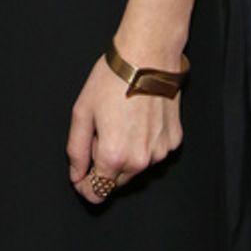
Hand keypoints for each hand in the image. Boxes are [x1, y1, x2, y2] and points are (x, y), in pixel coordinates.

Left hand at [66, 53, 183, 206]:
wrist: (148, 56)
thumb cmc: (113, 80)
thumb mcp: (82, 112)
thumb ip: (76, 150)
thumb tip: (77, 175)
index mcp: (114, 156)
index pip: (96, 193)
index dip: (84, 185)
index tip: (81, 173)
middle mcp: (140, 161)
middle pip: (116, 182)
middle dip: (105, 165)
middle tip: (101, 132)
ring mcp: (160, 152)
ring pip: (136, 168)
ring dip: (125, 155)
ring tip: (121, 121)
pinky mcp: (174, 141)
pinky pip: (153, 152)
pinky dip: (144, 143)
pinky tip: (139, 118)